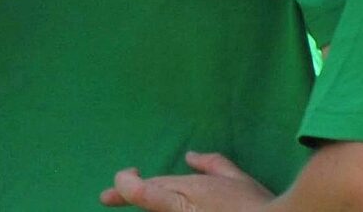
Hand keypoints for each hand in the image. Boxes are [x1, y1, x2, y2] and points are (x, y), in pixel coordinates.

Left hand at [102, 152, 275, 211]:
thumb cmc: (254, 203)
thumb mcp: (237, 178)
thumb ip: (212, 164)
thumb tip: (190, 156)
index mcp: (187, 191)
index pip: (143, 189)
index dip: (125, 186)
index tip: (124, 176)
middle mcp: (178, 208)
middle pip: (144, 199)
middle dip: (125, 194)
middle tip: (107, 196)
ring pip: (156, 209)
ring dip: (147, 200)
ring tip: (125, 196)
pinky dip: (160, 208)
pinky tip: (157, 206)